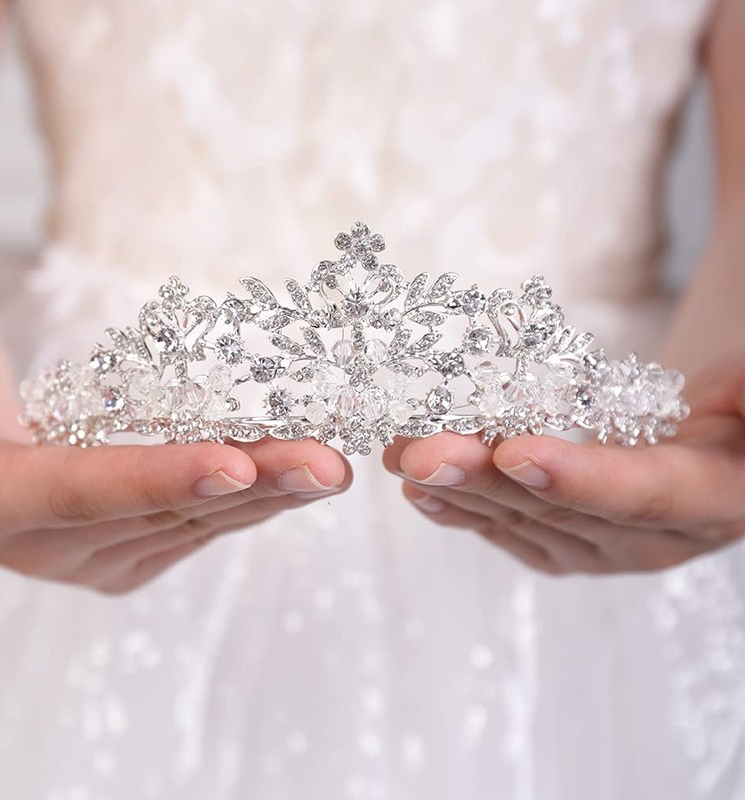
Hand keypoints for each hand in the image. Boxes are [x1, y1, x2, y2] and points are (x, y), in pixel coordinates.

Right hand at [0, 400, 349, 593]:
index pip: (79, 490)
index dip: (159, 480)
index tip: (235, 466)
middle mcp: (39, 547)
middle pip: (160, 510)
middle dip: (252, 485)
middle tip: (326, 461)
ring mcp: (89, 558)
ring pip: (192, 522)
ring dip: (268, 495)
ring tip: (331, 467)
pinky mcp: (128, 554)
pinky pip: (198, 525)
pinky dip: (251, 498)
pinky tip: (299, 479)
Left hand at [384, 360, 744, 574]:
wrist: (711, 442)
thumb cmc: (732, 408)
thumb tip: (730, 392)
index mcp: (712, 499)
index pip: (645, 494)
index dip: (581, 479)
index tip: (516, 452)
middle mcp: (654, 540)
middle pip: (560, 510)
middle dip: (484, 477)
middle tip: (421, 450)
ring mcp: (602, 550)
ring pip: (521, 519)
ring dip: (455, 488)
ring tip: (400, 455)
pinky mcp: (563, 546)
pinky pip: (508, 532)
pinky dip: (460, 510)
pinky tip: (418, 493)